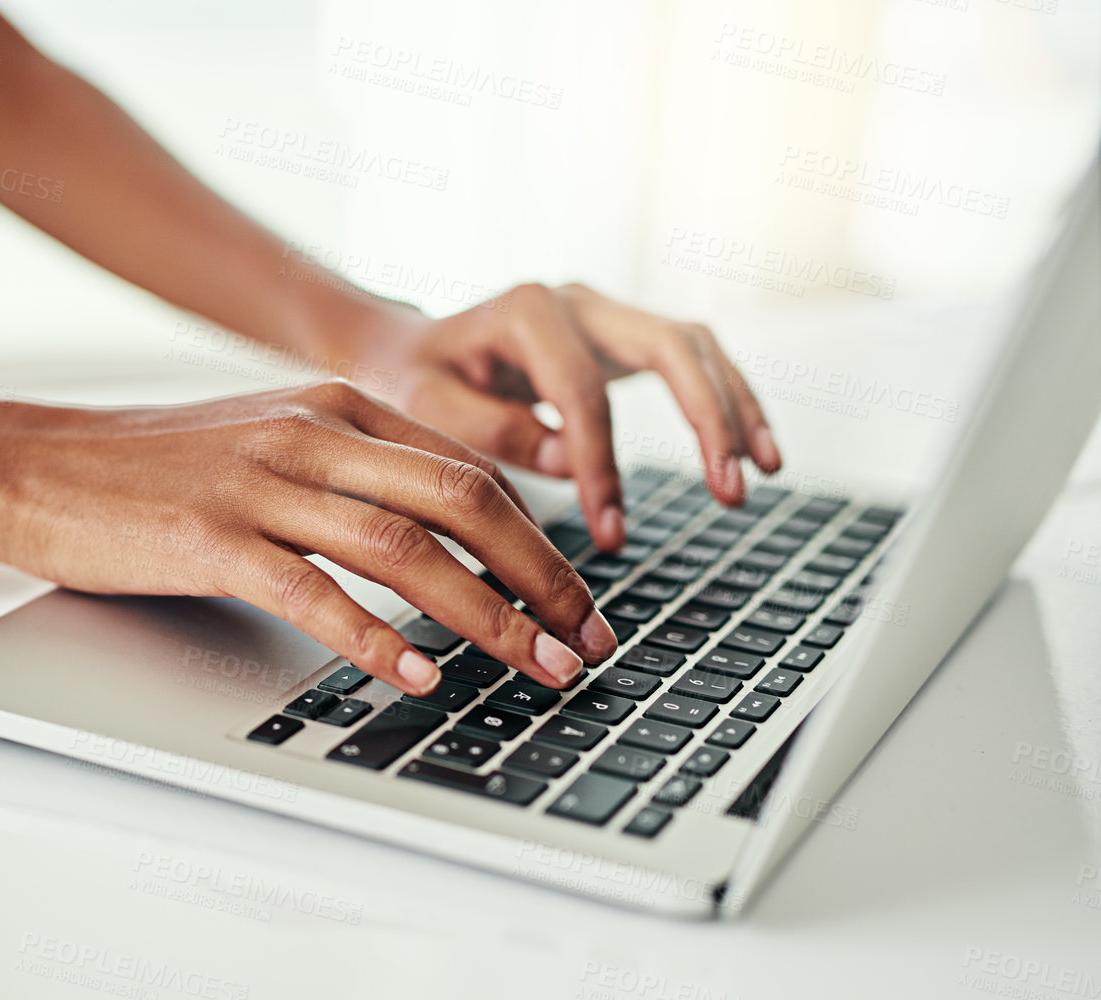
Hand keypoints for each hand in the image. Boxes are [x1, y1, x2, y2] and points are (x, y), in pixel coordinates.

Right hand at [0, 381, 616, 694]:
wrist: (38, 468)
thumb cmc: (154, 472)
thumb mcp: (268, 448)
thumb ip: (349, 476)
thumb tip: (437, 542)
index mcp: (335, 407)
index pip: (465, 469)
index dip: (537, 540)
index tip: (576, 601)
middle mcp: (310, 434)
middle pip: (461, 499)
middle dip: (539, 577)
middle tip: (587, 642)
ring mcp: (261, 482)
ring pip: (404, 545)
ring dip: (485, 613)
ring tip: (535, 668)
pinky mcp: (212, 537)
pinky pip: (314, 589)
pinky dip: (375, 636)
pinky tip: (417, 674)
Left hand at [346, 284, 780, 552]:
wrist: (408, 351)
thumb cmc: (413, 380)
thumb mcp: (428, 406)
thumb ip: (493, 432)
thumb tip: (575, 465)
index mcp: (526, 311)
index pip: (582, 391)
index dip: (603, 463)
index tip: (611, 530)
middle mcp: (576, 300)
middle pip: (667, 345)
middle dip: (706, 417)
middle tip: (730, 489)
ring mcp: (605, 313)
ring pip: (694, 346)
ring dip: (734, 406)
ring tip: (761, 472)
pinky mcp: (622, 337)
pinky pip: (692, 362)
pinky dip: (727, 402)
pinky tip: (755, 451)